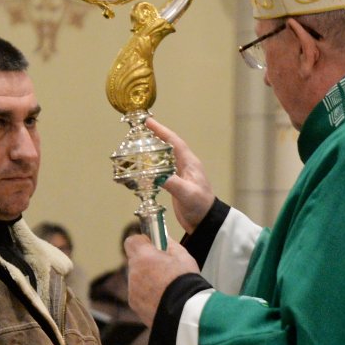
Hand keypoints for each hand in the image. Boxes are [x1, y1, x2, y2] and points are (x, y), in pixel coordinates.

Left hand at [123, 235, 197, 326]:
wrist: (184, 312)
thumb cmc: (185, 282)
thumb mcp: (183, 257)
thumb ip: (170, 245)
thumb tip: (164, 238)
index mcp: (143, 257)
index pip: (132, 241)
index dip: (142, 242)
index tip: (152, 245)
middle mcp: (133, 272)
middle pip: (135, 261)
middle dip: (147, 263)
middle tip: (164, 269)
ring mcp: (132, 290)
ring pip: (137, 279)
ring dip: (147, 280)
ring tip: (166, 287)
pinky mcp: (134, 304)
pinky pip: (139, 294)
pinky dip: (147, 295)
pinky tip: (163, 299)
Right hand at [144, 118, 214, 232]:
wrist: (206, 222)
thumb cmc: (201, 206)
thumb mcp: (187, 193)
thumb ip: (172, 183)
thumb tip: (155, 175)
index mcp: (190, 163)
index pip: (174, 142)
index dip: (161, 131)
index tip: (148, 122)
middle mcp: (185, 166)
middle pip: (168, 146)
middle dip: (155, 137)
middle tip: (139, 132)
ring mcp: (181, 175)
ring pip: (164, 158)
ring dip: (152, 151)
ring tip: (138, 146)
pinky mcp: (176, 184)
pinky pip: (162, 170)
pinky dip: (152, 166)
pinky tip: (143, 168)